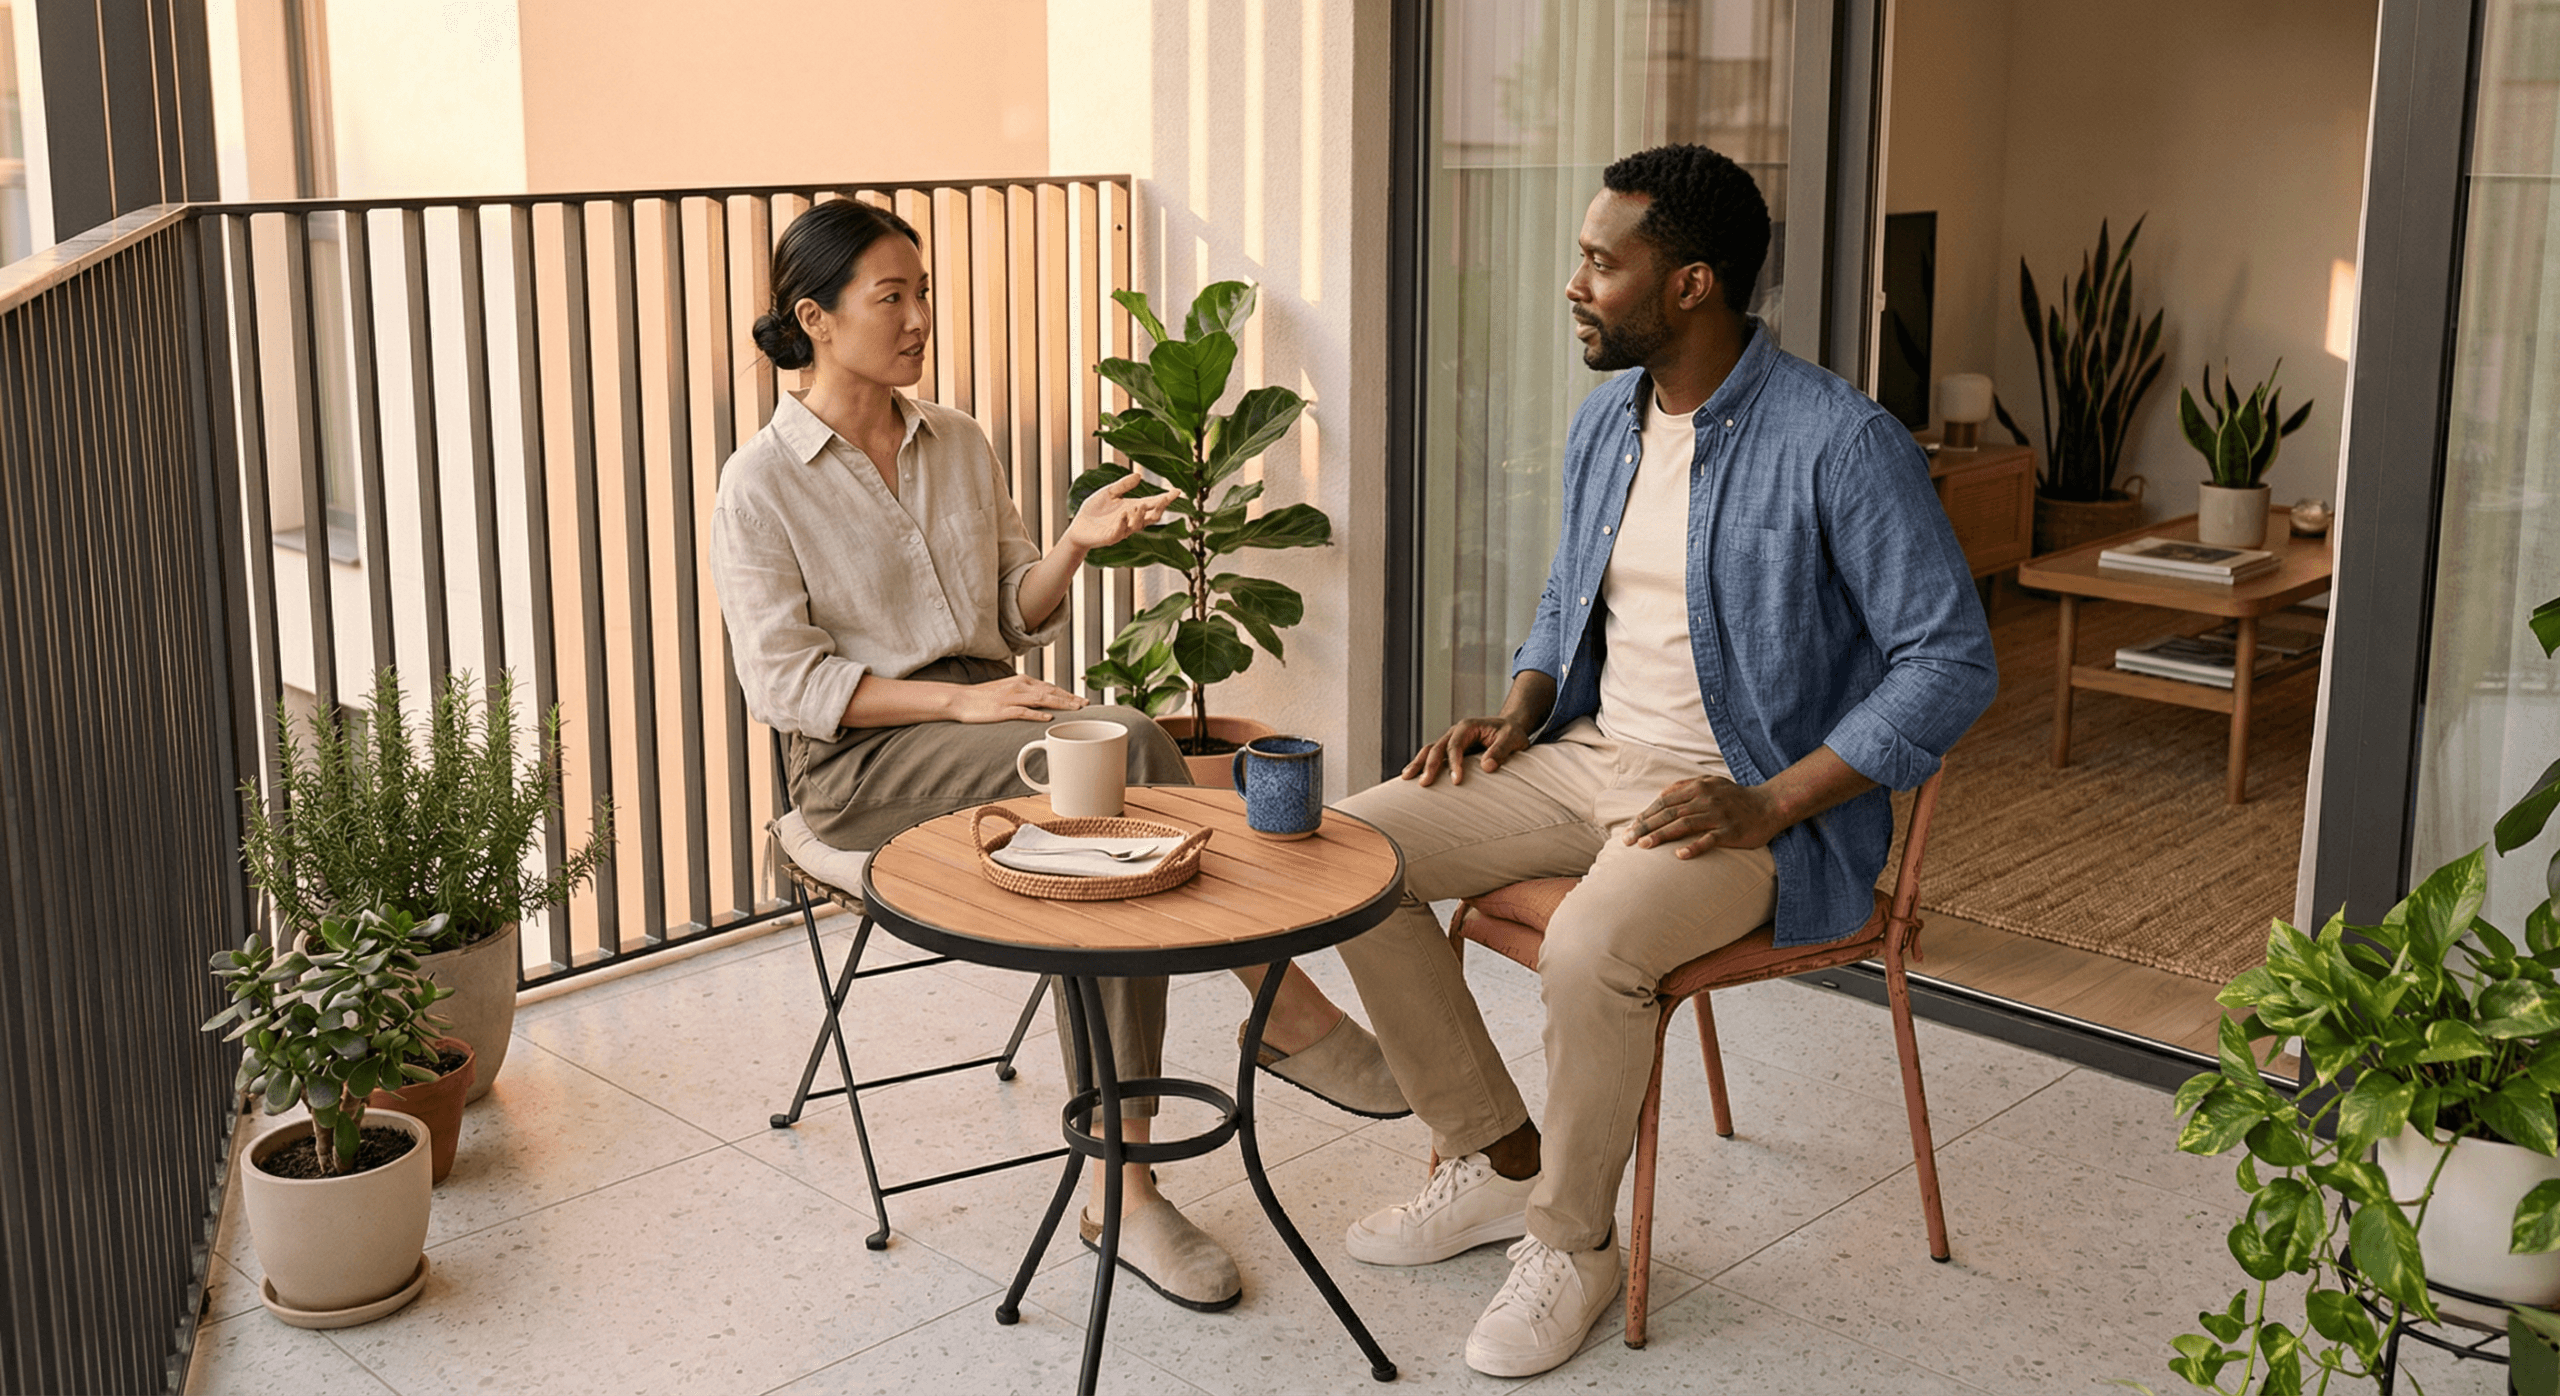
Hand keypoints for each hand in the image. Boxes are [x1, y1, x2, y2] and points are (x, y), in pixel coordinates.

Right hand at [949, 675, 1087, 723]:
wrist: (961, 699)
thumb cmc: (984, 697)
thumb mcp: (1007, 690)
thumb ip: (1024, 693)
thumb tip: (1040, 701)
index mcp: (1022, 681)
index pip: (1050, 687)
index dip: (1067, 693)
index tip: (1081, 699)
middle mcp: (1020, 686)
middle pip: (1051, 692)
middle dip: (1070, 698)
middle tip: (1086, 704)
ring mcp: (1012, 697)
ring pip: (1042, 699)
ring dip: (1061, 704)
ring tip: (1076, 709)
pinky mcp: (1003, 709)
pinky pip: (1024, 711)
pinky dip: (1037, 714)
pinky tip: (1049, 718)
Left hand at [1062, 473, 1174, 551]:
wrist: (1078, 526)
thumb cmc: (1094, 510)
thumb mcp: (1108, 492)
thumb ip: (1123, 485)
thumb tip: (1139, 475)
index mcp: (1133, 508)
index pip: (1153, 503)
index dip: (1166, 498)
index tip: (1177, 491)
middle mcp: (1131, 520)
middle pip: (1152, 516)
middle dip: (1160, 508)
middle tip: (1165, 498)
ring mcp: (1122, 530)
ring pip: (1138, 525)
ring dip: (1141, 515)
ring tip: (1141, 504)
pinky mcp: (1110, 537)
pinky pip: (1119, 531)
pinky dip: (1122, 523)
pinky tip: (1124, 514)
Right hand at [1401, 715, 1533, 785]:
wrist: (1509, 728)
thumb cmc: (1511, 733)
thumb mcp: (1513, 739)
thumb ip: (1501, 750)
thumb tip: (1487, 767)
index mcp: (1468, 726)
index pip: (1455, 745)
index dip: (1454, 763)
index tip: (1456, 781)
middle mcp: (1455, 732)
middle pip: (1437, 747)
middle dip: (1429, 765)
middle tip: (1424, 784)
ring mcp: (1450, 740)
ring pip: (1430, 750)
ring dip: (1418, 763)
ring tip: (1406, 778)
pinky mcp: (1450, 750)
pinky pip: (1433, 756)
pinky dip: (1422, 765)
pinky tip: (1412, 777)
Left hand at [1623, 775, 1785, 856]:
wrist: (1769, 805)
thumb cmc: (1735, 797)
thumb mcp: (1710, 783)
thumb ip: (1685, 786)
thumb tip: (1661, 795)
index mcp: (1697, 788)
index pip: (1664, 802)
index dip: (1645, 815)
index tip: (1630, 828)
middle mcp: (1705, 799)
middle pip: (1668, 813)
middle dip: (1645, 827)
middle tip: (1627, 840)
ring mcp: (1718, 815)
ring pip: (1684, 825)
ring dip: (1661, 835)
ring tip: (1644, 846)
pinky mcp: (1731, 831)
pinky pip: (1710, 840)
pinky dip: (1694, 847)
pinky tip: (1679, 855)